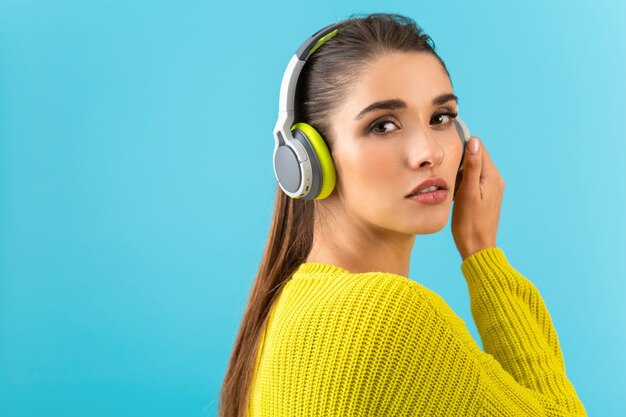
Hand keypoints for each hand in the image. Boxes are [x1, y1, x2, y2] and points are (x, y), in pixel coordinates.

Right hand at [451, 136, 504, 260]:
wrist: (477, 246)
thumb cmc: (469, 222)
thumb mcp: (467, 192)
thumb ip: (472, 166)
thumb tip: (474, 141)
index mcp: (492, 176)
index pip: (478, 147)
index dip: (462, 147)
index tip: (448, 155)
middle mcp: (496, 179)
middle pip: (476, 157)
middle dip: (460, 161)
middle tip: (446, 173)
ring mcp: (492, 188)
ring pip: (474, 169)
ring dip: (460, 173)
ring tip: (450, 185)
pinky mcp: (487, 196)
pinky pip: (474, 181)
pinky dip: (463, 182)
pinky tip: (455, 193)